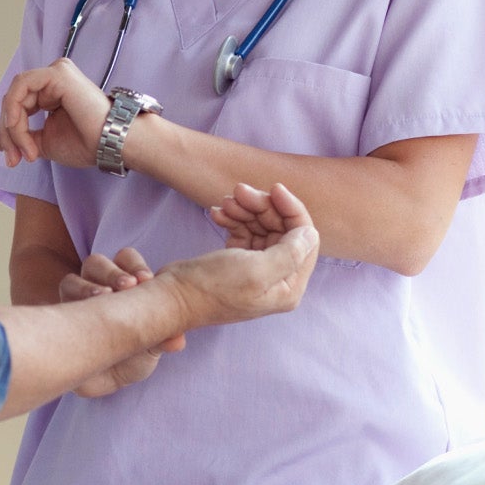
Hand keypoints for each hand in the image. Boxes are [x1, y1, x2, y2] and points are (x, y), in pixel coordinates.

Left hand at [0, 58, 110, 170]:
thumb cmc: (86, 143)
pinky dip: (17, 114)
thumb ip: (11, 137)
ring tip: (27, 151)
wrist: (113, 144)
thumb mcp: (38, 143)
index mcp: (49, 90)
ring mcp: (55, 72)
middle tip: (16, 159)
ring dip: (13, 127)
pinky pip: (22, 88)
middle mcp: (52, 77)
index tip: (15, 160)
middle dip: (8, 133)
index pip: (16, 105)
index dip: (9, 134)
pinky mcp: (57, 73)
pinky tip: (26, 135)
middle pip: (12, 100)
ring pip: (14, 95)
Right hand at [57, 247, 184, 396]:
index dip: (134, 263)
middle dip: (112, 272)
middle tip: (129, 286)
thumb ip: (162, 339)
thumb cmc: (132, 354)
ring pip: (71, 281)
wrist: (107, 379)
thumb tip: (178, 341)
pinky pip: (57, 308)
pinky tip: (82, 320)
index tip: (147, 279)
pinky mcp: (59, 320)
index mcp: (120, 283)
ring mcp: (73, 303)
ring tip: (103, 298)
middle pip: (95, 263)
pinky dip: (69, 307)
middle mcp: (94, 287)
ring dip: (87, 287)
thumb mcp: (150, 346)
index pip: (124, 258)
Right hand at [158, 183, 319, 327]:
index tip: (274, 188)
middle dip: (262, 206)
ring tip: (224, 202)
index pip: (304, 239)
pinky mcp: (238, 261)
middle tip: (238, 191)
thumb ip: (290, 253)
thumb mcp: (256, 270)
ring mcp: (257, 269)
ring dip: (245, 210)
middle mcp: (277, 278)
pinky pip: (244, 231)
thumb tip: (311, 234)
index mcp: (288, 285)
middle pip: (282, 229)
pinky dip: (233, 219)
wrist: (173, 296)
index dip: (292, 210)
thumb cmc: (213, 288)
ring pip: (262, 226)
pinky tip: (217, 213)